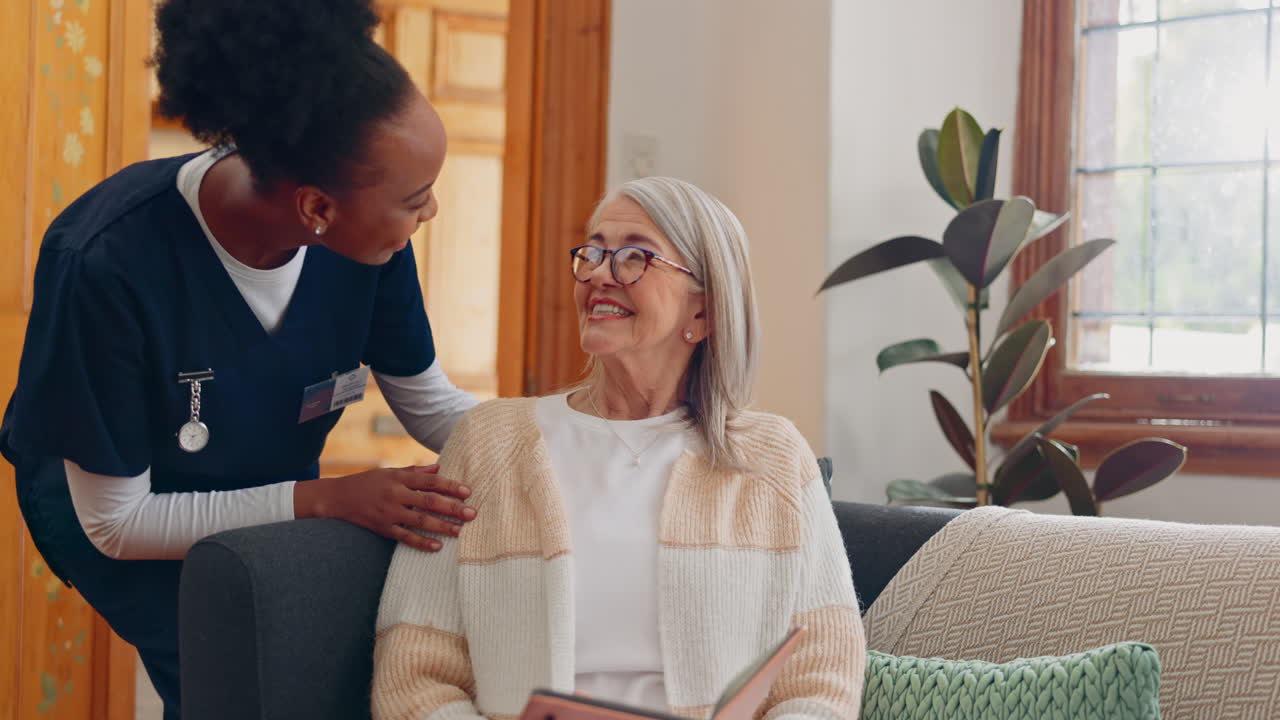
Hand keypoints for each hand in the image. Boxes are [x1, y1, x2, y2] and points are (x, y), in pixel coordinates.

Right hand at [295, 464, 474, 552]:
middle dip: (451, 508)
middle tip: (471, 514)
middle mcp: (395, 494)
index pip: (430, 481)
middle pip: (428, 501)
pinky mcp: (383, 528)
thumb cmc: (368, 482)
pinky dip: (421, 542)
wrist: (337, 498)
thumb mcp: (390, 472)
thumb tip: (439, 467)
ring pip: (420, 521)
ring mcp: (389, 513)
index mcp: (399, 478)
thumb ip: (415, 471)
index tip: (467, 491)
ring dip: (441, 527)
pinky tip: (437, 546)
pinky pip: (405, 537)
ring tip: (460, 531)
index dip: (450, 486)